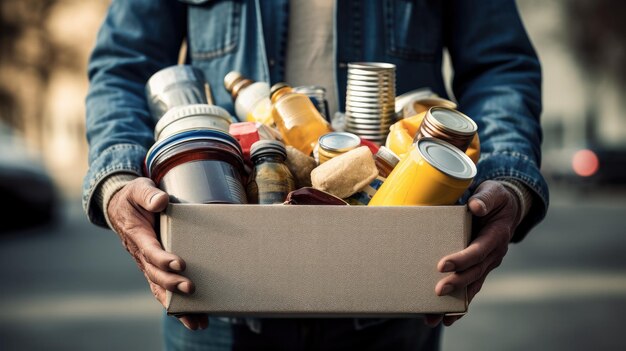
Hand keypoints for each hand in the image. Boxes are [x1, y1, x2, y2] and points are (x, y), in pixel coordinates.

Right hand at [108, 177, 207, 329]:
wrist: (120, 206)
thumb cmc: (134, 197)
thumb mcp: (138, 189)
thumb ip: (148, 194)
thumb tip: (161, 201)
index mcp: (137, 235)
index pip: (150, 250)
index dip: (163, 258)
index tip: (180, 263)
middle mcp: (141, 254)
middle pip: (155, 273)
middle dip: (172, 283)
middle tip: (191, 288)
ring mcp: (146, 263)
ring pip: (159, 288)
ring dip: (176, 304)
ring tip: (196, 320)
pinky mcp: (154, 268)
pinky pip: (163, 289)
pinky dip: (176, 306)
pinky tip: (194, 319)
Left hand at [425, 180, 520, 326]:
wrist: (507, 208)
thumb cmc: (495, 198)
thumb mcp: (493, 191)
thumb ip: (485, 197)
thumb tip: (475, 205)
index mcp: (496, 236)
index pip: (478, 250)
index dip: (462, 259)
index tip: (442, 265)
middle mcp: (493, 254)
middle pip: (474, 273)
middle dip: (456, 284)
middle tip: (437, 291)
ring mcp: (487, 264)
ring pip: (471, 287)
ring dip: (454, 303)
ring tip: (435, 317)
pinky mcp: (478, 269)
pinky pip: (470, 289)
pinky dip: (459, 305)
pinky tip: (445, 318)